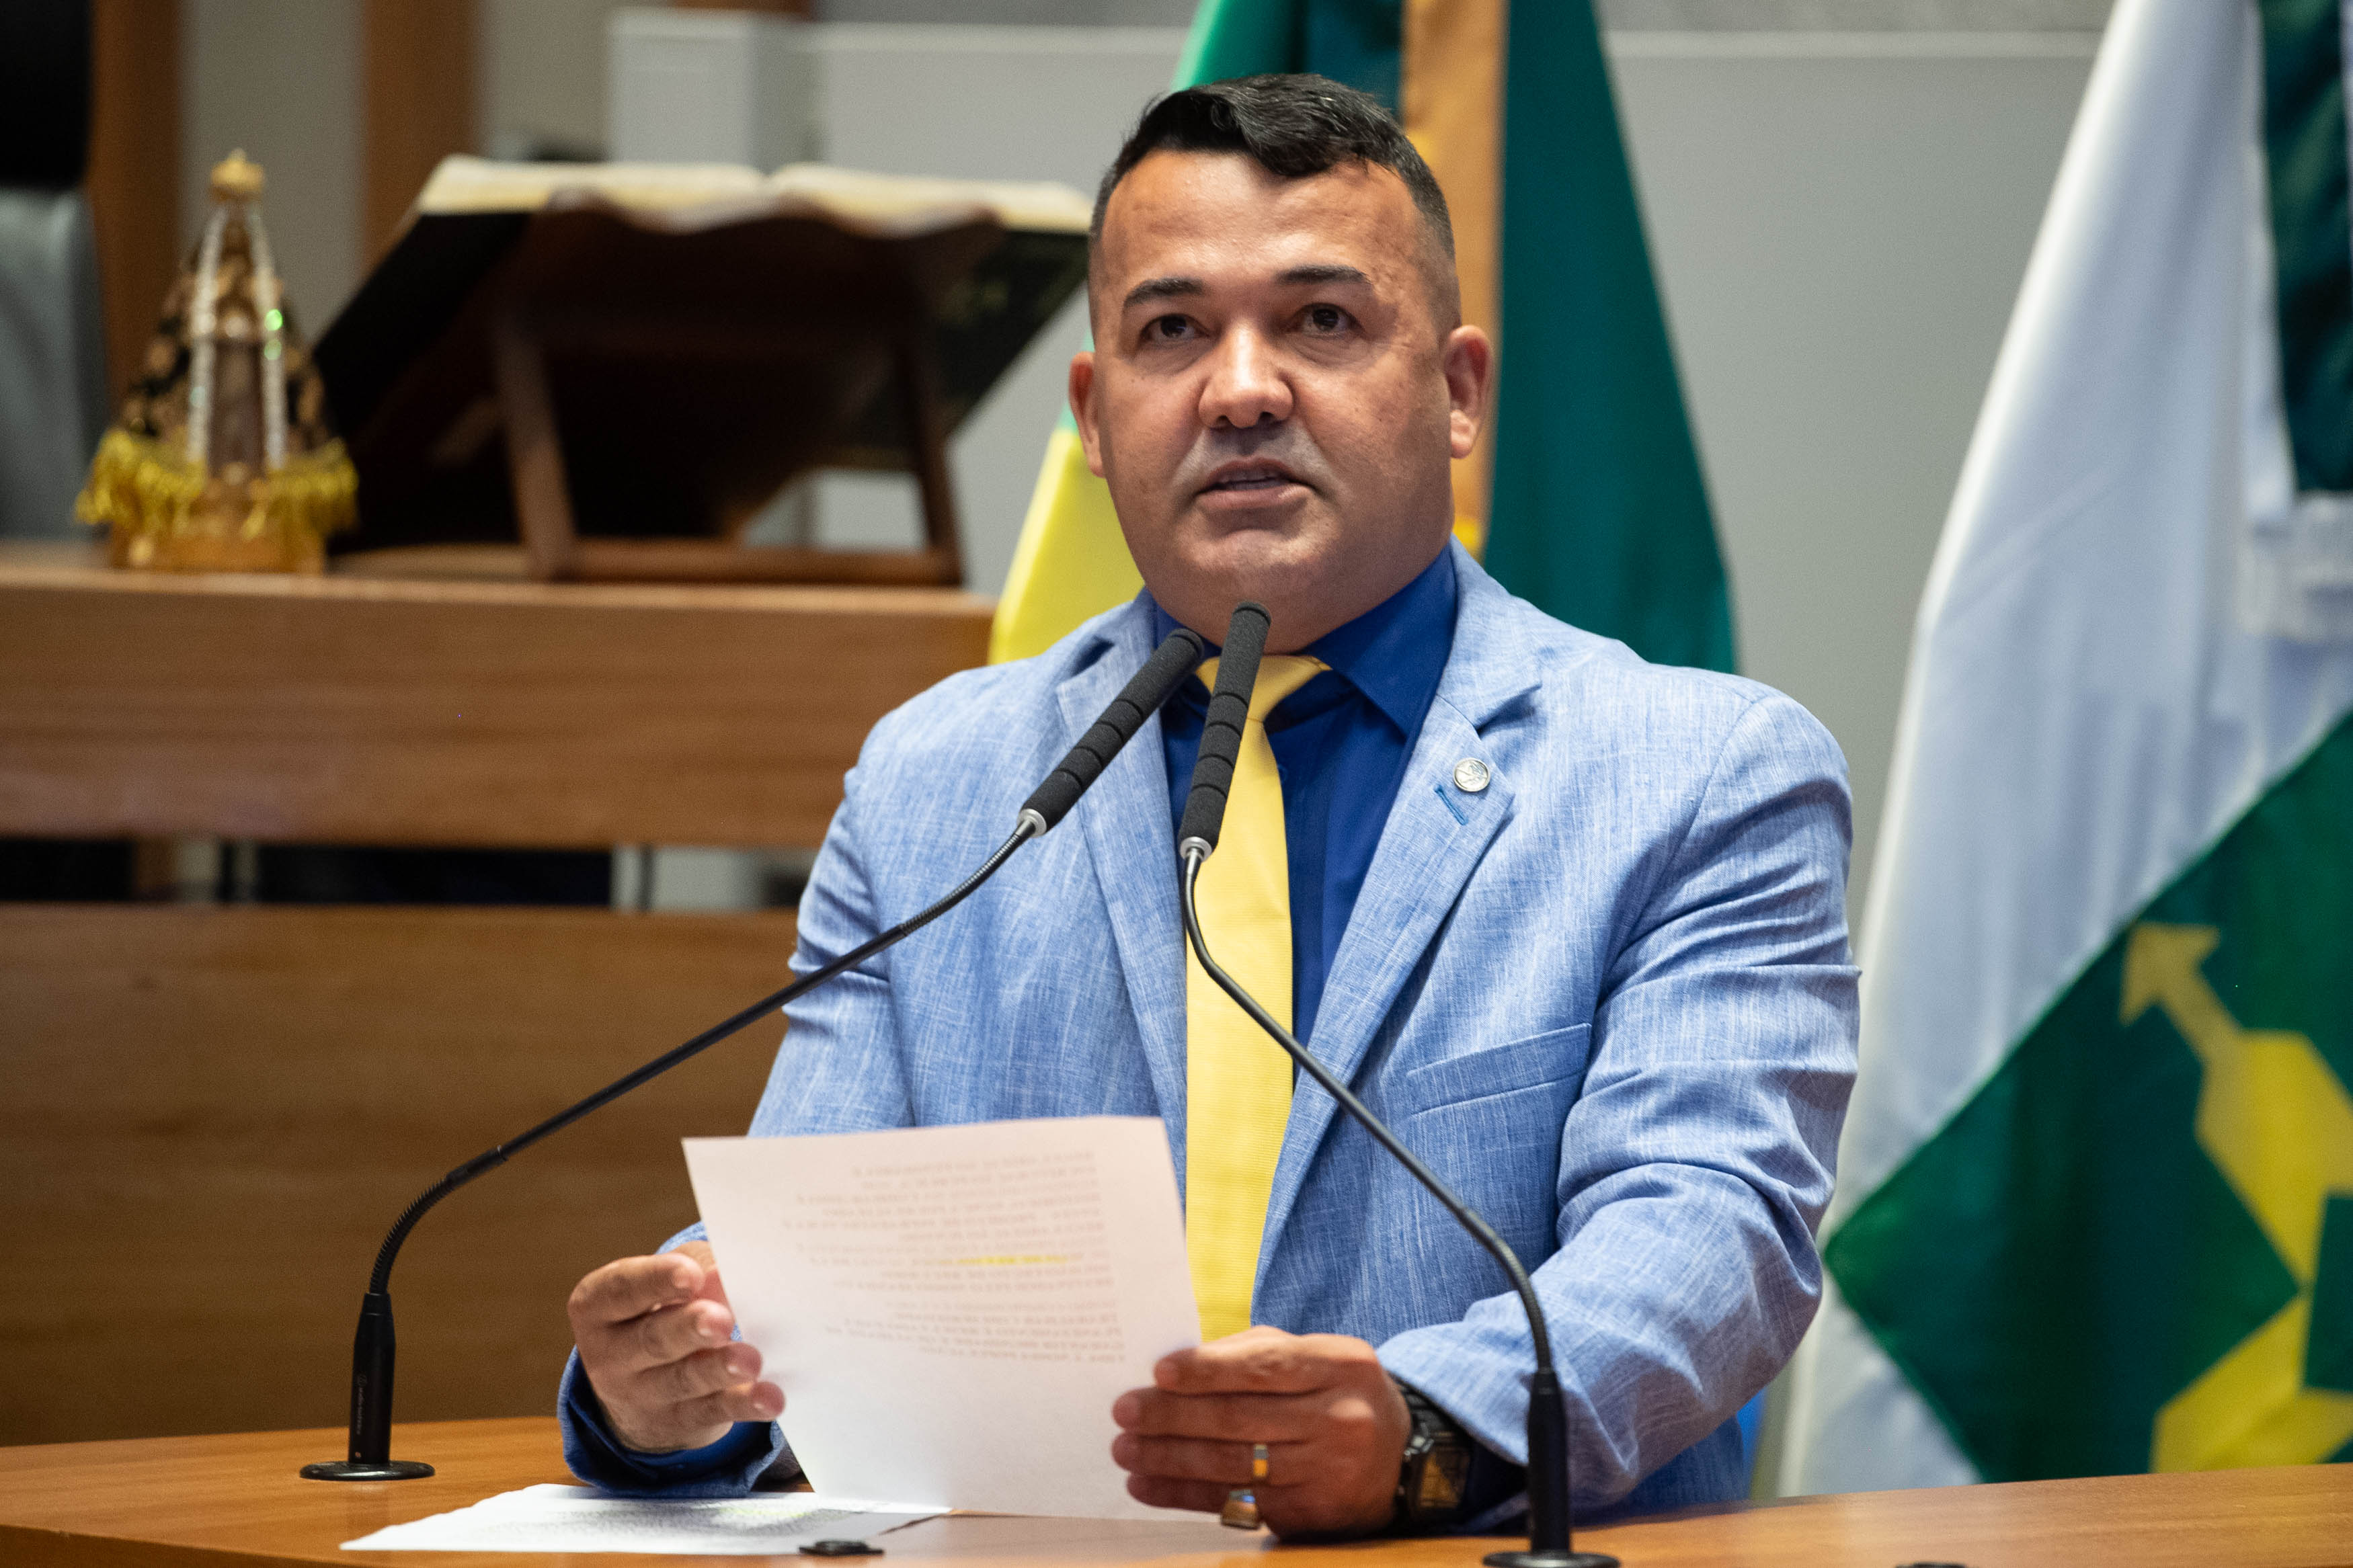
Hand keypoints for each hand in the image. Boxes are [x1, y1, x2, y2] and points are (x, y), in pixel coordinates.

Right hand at [567, 1240, 782, 1453]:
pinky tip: (768, 1398)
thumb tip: (724, 1275)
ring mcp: (643, 1395)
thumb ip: (693, 1266)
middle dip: (689, 1328)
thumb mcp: (663, 1279)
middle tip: (721, 1320)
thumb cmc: (659, 1308)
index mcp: (598, 1307)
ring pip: (684, 1380)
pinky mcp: (679, 1422)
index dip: (655, 1280)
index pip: (621, 1290)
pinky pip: (713, 1412)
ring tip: (749, 1360)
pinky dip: (744, 1404)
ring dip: (718, 1370)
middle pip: (653, 1339)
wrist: (638, 1388)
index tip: (691, 1274)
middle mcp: (612, 1356)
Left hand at [1110, 1326, 1409, 1537]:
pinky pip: (1238, 1503)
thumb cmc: (1337, 1393)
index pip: (1266, 1366)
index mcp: (1339, 1366)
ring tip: (1126, 1451)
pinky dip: (1186, 1495)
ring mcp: (1328, 1472)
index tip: (1158, 1373)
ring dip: (1171, 1459)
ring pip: (1234, 1465)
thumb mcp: (1315, 1356)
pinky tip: (1150, 1486)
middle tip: (1124, 1413)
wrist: (1402, 1455)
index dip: (1208, 1370)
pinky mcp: (1312, 1513)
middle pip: (1242, 1419)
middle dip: (1174, 1417)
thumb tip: (1176, 1368)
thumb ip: (1254, 1353)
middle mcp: (1340, 1419)